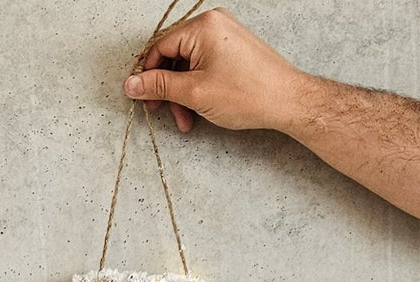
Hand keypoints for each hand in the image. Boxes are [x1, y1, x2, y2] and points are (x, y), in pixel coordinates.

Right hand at [123, 8, 304, 132]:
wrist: (287, 101)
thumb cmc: (249, 94)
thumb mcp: (194, 93)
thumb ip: (159, 86)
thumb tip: (132, 83)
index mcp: (202, 26)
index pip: (160, 47)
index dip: (148, 75)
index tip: (143, 97)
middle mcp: (213, 24)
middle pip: (174, 56)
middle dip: (169, 89)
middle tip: (165, 112)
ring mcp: (225, 35)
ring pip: (189, 65)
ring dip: (183, 94)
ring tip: (187, 119)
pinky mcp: (233, 49)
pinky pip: (205, 65)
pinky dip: (198, 88)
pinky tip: (200, 108)